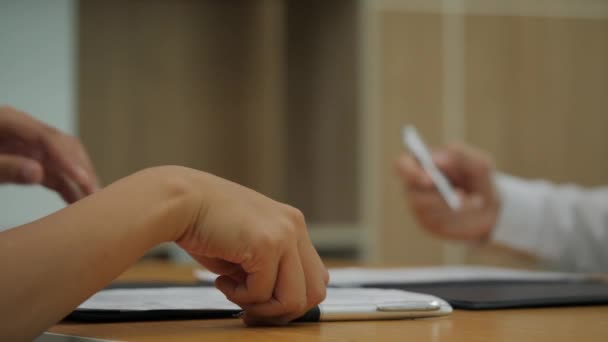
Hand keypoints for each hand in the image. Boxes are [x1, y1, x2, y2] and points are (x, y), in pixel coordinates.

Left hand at [0, 105, 97, 201]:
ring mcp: (30, 146)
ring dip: (79, 180)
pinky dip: (67, 187)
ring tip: (94, 200)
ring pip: (64, 160)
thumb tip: (37, 173)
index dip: (68, 158)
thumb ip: (5, 167)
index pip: (47, 137)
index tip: (84, 180)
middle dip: (82, 169)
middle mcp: (26, 132)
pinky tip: (78, 201)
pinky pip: (54, 173)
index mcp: (10, 121)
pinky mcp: (31, 161)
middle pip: (63, 145)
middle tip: (95, 193)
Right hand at [170, 168, 328, 324]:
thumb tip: (276, 304)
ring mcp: (284, 234)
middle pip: (315, 292)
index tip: (263, 306)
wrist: (179, 201)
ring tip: (234, 291)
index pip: (316, 277)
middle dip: (282, 311)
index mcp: (292, 225)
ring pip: (294, 299)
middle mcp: (294, 227)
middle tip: (251, 310)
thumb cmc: (204, 224)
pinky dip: (239, 296)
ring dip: (261, 307)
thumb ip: (268, 270)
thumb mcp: (247, 248)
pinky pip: (262, 292)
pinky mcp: (267, 244)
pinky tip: (221, 280)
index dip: (292, 300)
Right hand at [395, 143, 499, 240]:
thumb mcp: (477, 163)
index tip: (430, 178)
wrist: (489, 207)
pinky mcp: (430, 225)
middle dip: (435, 195)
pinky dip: (461, 216)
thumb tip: (436, 160)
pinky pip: (439, 222)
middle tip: (459, 194)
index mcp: (420, 165)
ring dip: (455, 205)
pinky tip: (474, 208)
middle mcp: (415, 187)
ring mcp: (420, 208)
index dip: (410, 171)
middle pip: (413, 192)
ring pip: (430, 210)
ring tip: (477, 200)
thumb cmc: (477, 179)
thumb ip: (459, 155)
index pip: (402, 165)